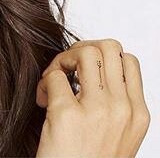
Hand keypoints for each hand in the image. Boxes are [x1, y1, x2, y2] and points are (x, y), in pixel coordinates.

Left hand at [35, 38, 150, 156]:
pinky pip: (54, 76)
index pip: (129, 60)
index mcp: (138, 115)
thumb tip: (93, 67)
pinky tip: (43, 101)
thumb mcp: (116, 134)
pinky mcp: (67, 114)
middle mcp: (122, 110)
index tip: (86, 71)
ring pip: (83, 52)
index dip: (103, 55)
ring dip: (62, 61)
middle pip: (107, 46)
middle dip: (82, 49)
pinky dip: (44, 82)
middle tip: (68, 70)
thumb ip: (112, 103)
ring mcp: (97, 111)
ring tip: (54, 83)